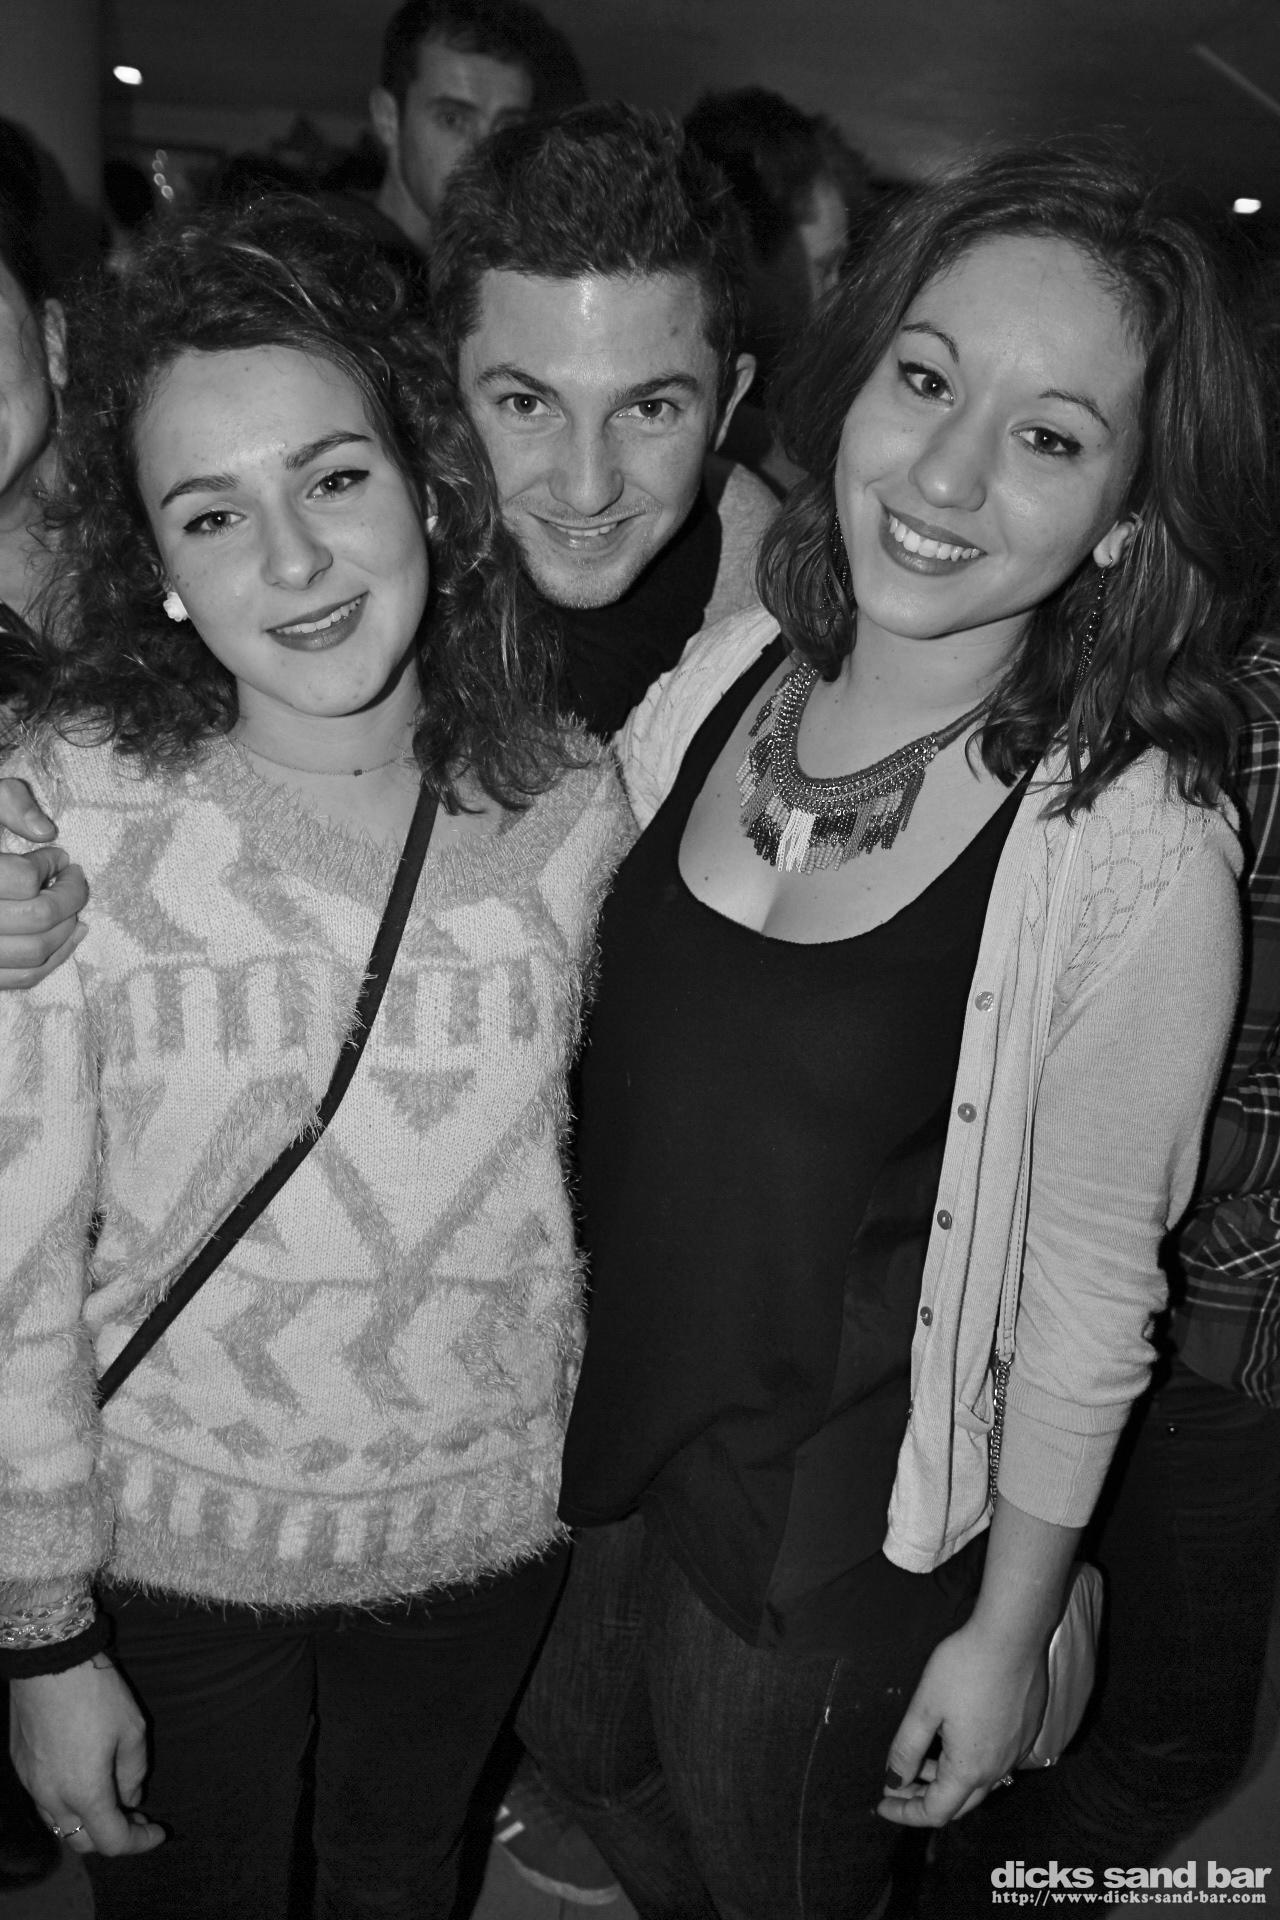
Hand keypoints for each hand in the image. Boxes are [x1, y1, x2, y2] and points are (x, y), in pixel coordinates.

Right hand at [0, 779, 87, 988]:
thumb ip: (9, 801)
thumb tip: (46, 832)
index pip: (22, 879)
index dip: (49, 864)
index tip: (57, 856)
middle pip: (36, 918)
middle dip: (69, 896)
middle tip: (75, 879)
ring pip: (33, 953)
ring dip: (66, 929)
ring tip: (73, 906)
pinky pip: (20, 978)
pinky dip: (52, 958)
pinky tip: (70, 933)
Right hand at [10, 1655, 165, 1856]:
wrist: (50, 1660)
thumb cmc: (97, 1693)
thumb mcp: (132, 1729)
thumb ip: (134, 1771)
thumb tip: (130, 1798)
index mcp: (84, 1792)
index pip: (112, 1841)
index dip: (140, 1842)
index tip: (159, 1830)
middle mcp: (52, 1797)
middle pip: (82, 1841)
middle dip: (112, 1836)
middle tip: (136, 1816)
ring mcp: (31, 1783)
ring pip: (60, 1824)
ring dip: (87, 1822)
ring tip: (112, 1799)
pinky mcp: (20, 1766)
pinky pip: (45, 1800)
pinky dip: (68, 1802)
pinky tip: (84, 1778)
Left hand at [876, 1616, 1047, 1827]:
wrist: (1014, 1635)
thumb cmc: (965, 1667)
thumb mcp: (924, 1707)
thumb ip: (906, 1749)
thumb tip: (893, 1781)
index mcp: (969, 1769)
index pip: (935, 1812)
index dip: (905, 1813)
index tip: (881, 1804)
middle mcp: (998, 1769)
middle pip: (958, 1803)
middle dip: (924, 1800)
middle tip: (897, 1786)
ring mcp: (1016, 1752)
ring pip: (977, 1783)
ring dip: (945, 1780)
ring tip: (919, 1760)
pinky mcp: (1026, 1733)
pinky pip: (994, 1762)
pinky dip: (967, 1763)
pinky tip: (952, 1739)